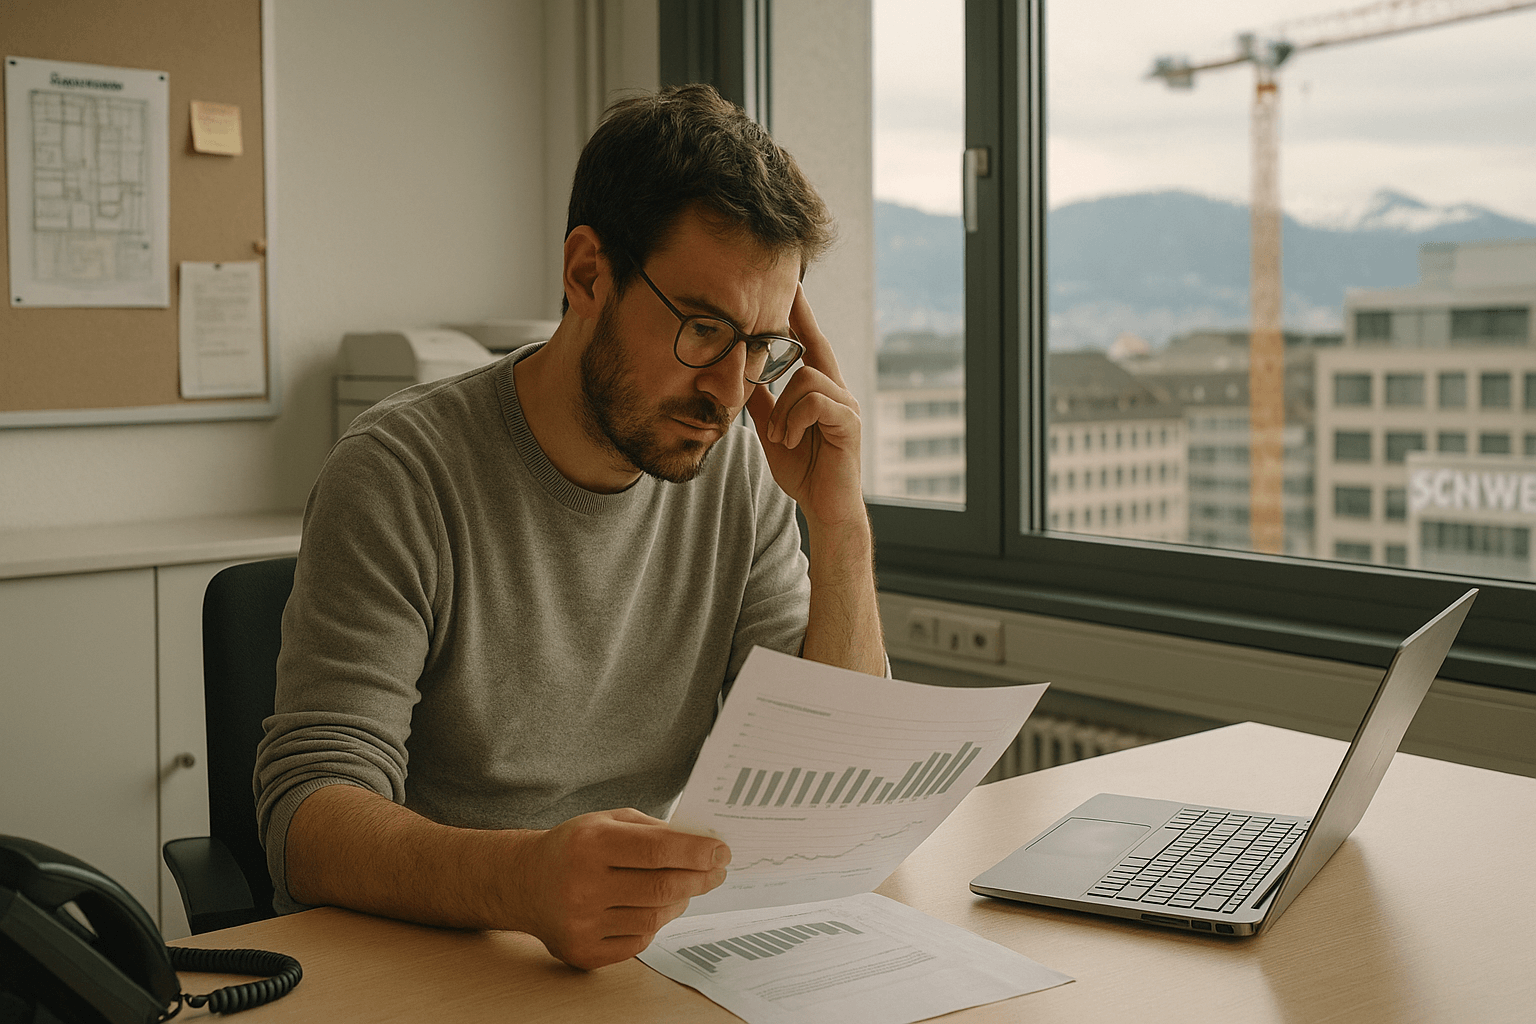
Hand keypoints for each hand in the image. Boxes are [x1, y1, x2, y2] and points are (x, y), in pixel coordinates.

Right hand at [509, 808, 729, 969]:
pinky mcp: (583, 952)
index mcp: (590, 844)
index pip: (658, 851)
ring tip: (683, 887)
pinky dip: (654, 923)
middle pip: (662, 888)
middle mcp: (582, 886)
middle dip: (699, 878)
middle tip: (717, 872)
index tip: (722, 852)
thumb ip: (653, 830)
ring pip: (655, 917)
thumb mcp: (607, 821)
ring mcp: (581, 924)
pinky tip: (651, 907)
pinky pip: (638, 940)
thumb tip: (702, 847)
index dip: (697, 853)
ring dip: (679, 901)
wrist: (525, 882)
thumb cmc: (574, 847)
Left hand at [745, 284, 864, 530]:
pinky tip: (789, 441)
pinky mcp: (849, 423)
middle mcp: (838, 393)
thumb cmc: (804, 471)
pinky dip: (794, 420)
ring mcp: (847, 407)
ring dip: (784, 409)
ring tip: (781, 437)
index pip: (811, 346)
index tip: (791, 287)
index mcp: (821, 392)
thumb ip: (765, 405)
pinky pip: (815, 401)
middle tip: (788, 289)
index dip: (802, 317)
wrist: (824, 507)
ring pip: (807, 378)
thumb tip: (745, 378)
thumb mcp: (774, 432)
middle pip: (817, 346)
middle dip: (802, 318)